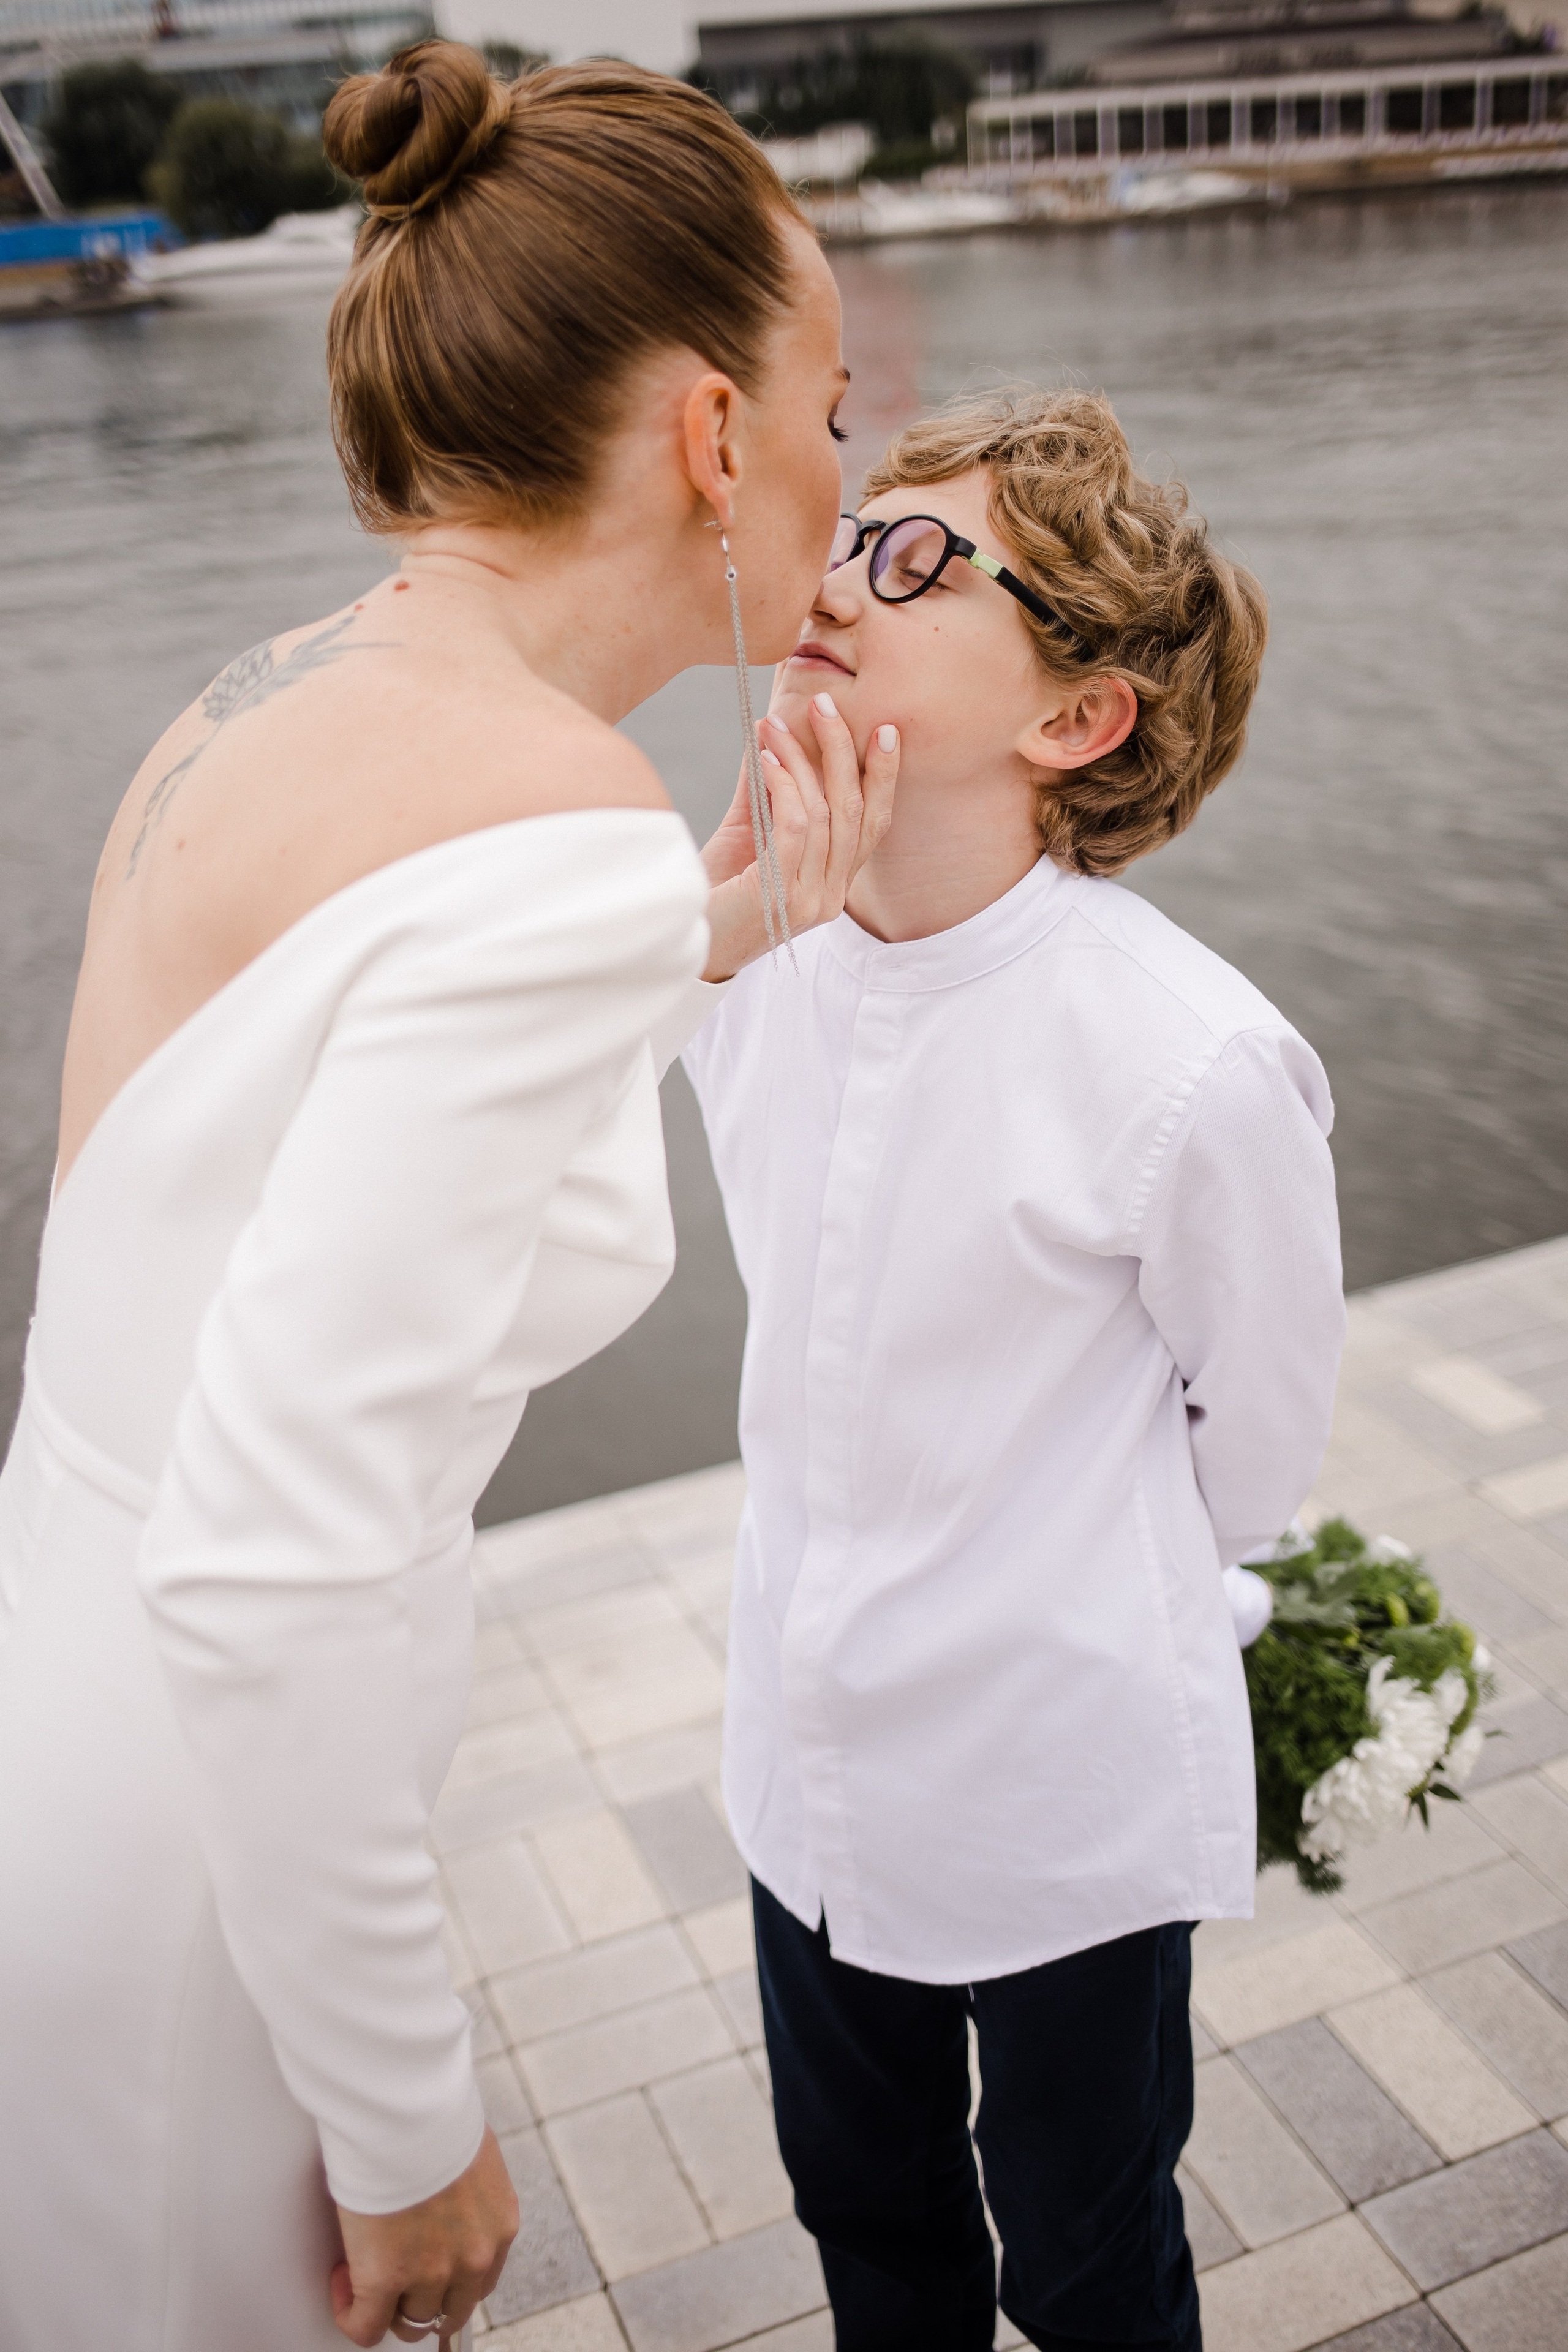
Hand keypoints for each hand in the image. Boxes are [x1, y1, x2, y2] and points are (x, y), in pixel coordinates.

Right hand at [331, 2127, 517, 2347]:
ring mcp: (431, 2273)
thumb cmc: (435, 2115)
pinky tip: (343, 2281)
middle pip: (450, 2310)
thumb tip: (445, 2196)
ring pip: (411, 2320)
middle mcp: (474, 2257)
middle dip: (423, 2299)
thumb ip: (468, 2191)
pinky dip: (350, 2313)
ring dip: (388, 2302)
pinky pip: (366, 2326)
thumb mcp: (473, 2156)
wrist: (408, 2110)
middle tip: (397, 2277)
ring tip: (365, 2268)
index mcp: (499, 2226)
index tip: (426, 2263)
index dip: (449, 2280)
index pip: (481, 2282)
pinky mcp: (386, 2279)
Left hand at [701, 688, 898, 980]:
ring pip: (826, 813)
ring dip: (801, 760)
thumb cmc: (712, 893)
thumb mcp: (746, 835)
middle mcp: (832, 896)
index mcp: (833, 884)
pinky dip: (783, 785)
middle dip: (844, 751)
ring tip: (777, 726)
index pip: (873, 825)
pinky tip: (765, 759)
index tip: (885, 731)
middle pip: (856, 810)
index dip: (884, 778)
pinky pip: (797, 826)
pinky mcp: (783, 895)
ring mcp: (811, 900)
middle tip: (825, 704)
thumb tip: (772, 734)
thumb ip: (766, 792)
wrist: (680, 944)